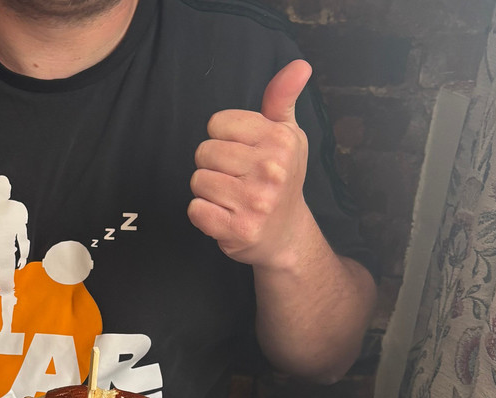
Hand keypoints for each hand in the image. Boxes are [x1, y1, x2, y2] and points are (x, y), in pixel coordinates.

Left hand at [187, 59, 312, 268]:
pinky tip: (224, 216)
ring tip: (231, 198)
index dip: (222, 139)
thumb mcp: (287, 135)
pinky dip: (203, 214)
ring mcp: (255, 201)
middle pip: (204, 152)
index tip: (241, 154)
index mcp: (280, 141)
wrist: (286, 235)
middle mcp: (271, 170)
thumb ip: (282, 99)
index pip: (217, 124)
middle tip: (236, 179)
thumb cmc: (281, 179)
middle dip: (213, 166)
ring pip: (198, 180)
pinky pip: (195, 210)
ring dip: (207, 191)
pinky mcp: (238, 228)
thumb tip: (300, 65)